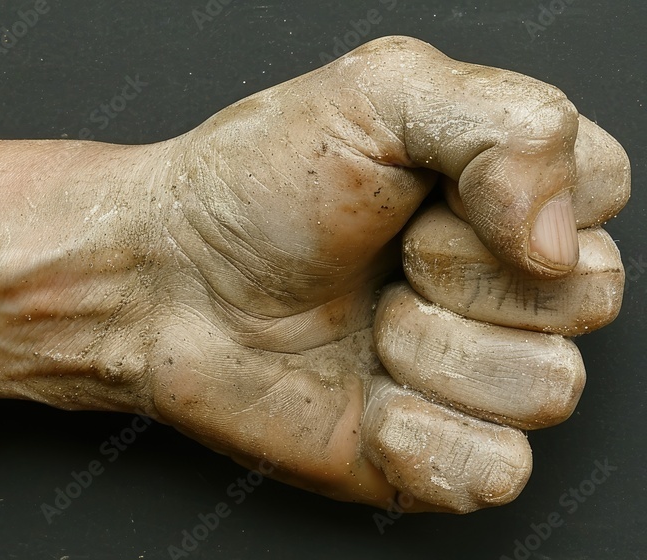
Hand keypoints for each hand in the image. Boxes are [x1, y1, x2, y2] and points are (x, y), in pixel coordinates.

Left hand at [147, 36, 629, 511]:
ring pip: (547, 386)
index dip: (513, 199)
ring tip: (362, 323)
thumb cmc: (252, 186)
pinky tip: (365, 398)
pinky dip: (419, 435)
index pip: (600, 194)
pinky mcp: (434, 453)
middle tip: (380, 260)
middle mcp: (500, 286)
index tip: (420, 196)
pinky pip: (495, 469)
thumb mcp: (379, 94)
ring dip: (431, 351)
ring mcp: (470, 375)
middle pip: (586, 298)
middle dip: (461, 276)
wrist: (165, 279)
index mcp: (502, 193)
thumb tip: (559, 239)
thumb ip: (508, 122)